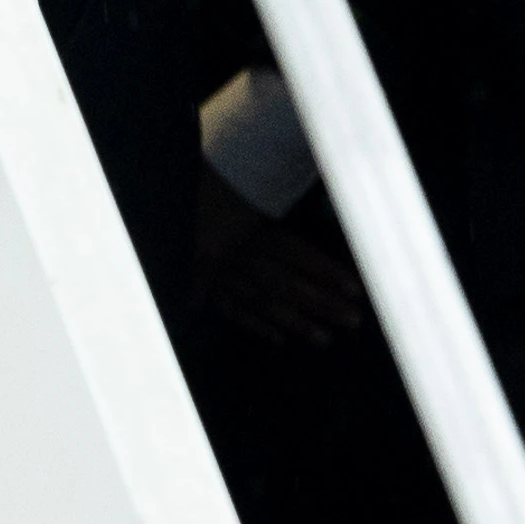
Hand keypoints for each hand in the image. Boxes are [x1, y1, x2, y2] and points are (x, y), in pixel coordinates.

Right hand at [190, 181, 378, 351]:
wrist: (168, 190)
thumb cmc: (223, 184)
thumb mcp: (255, 190)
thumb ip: (285, 204)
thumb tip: (329, 210)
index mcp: (251, 226)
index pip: (298, 254)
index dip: (328, 272)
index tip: (357, 290)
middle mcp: (236, 253)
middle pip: (286, 283)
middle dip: (322, 304)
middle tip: (353, 320)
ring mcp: (218, 272)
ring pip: (261, 302)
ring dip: (295, 322)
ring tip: (324, 339)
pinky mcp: (200, 283)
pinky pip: (230, 308)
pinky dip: (254, 324)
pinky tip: (278, 338)